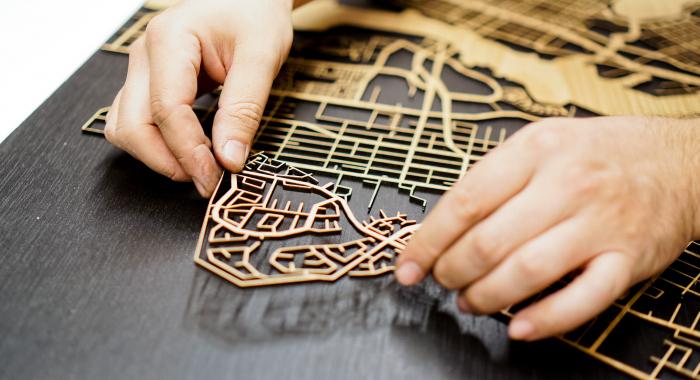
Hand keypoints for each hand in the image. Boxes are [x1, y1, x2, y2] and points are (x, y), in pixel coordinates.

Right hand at [104, 0, 296, 196]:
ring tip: (199, 167)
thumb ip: (244, 109)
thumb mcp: (262, 57)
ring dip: (158, 156)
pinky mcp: (150, 83)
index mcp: (169, 39)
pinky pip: (139, 122)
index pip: (166, 110)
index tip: (213, 178)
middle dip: (166, 161)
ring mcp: (142, 69)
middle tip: (206, 180)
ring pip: (126, 127)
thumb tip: (229, 159)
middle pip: (132, 124)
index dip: (188, 153)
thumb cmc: (255, 14)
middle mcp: (145, 54)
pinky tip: (192, 151)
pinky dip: (160, 144)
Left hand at [395, 116, 699, 340]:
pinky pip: (582, 299)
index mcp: (536, 149)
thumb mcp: (543, 142)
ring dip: (486, 296)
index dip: (428, 241)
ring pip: (526, 272)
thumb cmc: (601, 153)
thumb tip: (442, 225)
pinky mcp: (628, 259)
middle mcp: (567, 184)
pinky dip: (545, 319)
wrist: (683, 161)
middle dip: (452, 271)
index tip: (409, 264)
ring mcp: (600, 223)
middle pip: (488, 242)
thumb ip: (495, 177)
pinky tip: (518, 326)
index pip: (465, 202)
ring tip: (471, 301)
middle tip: (443, 281)